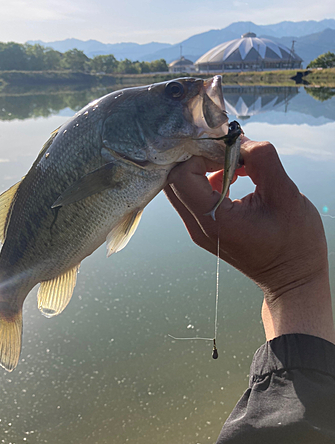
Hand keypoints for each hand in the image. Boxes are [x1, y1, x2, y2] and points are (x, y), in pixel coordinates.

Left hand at [165, 140, 334, 343]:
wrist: (292, 279)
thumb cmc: (295, 243)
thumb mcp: (286, 195)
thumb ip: (262, 160)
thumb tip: (240, 138)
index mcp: (215, 221)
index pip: (182, 175)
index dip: (201, 153)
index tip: (228, 149)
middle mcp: (198, 226)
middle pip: (174, 179)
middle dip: (197, 156)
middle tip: (228, 150)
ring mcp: (199, 229)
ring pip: (181, 186)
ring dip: (203, 166)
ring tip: (236, 162)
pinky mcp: (205, 227)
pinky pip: (193, 195)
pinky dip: (208, 178)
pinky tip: (234, 175)